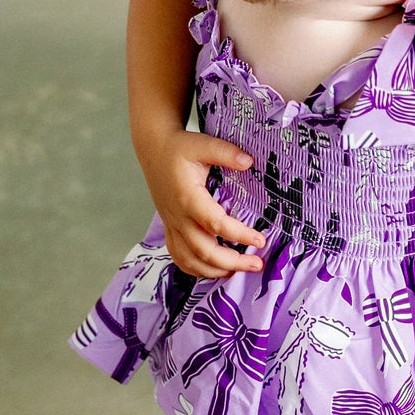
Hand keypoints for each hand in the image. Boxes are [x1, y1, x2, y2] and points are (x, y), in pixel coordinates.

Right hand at [145, 129, 262, 279]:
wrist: (153, 150)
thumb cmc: (179, 148)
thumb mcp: (203, 143)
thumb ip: (226, 152)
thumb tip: (249, 162)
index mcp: (188, 197)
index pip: (216, 224)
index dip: (240, 235)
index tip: (261, 240)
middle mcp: (178, 216)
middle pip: (203, 250)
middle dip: (232, 262)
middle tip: (257, 263)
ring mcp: (172, 225)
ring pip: (189, 260)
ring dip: (214, 270)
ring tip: (239, 270)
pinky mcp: (170, 228)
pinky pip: (179, 257)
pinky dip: (195, 269)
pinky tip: (213, 269)